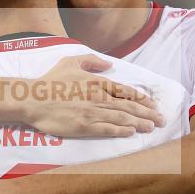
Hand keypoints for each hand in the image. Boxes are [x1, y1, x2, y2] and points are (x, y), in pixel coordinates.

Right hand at [22, 54, 163, 136]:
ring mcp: (92, 112)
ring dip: (139, 123)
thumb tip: (108, 64)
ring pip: (122, 118)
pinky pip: (107, 129)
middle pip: (128, 105)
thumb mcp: (71, 62)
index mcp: (96, 82)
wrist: (33, 99)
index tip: (152, 104)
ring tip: (152, 127)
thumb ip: (91, 61)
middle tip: (161, 119)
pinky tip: (131, 132)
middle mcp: (98, 97)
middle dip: (147, 113)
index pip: (125, 90)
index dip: (141, 98)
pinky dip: (121, 130)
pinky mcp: (84, 126)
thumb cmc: (51, 81)